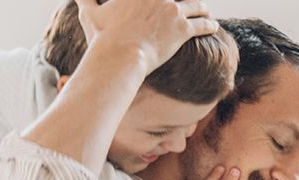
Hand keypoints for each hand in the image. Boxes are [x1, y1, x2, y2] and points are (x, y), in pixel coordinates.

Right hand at [76, 0, 218, 70]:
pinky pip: (201, 24)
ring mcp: (172, 10)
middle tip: (190, 1)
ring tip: (205, 10)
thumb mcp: (90, 14)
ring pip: (195, 4)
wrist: (120, 55)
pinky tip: (213, 26)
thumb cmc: (103, 38)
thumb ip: (85, 0)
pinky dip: (209, 25)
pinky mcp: (182, 29)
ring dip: (202, 7)